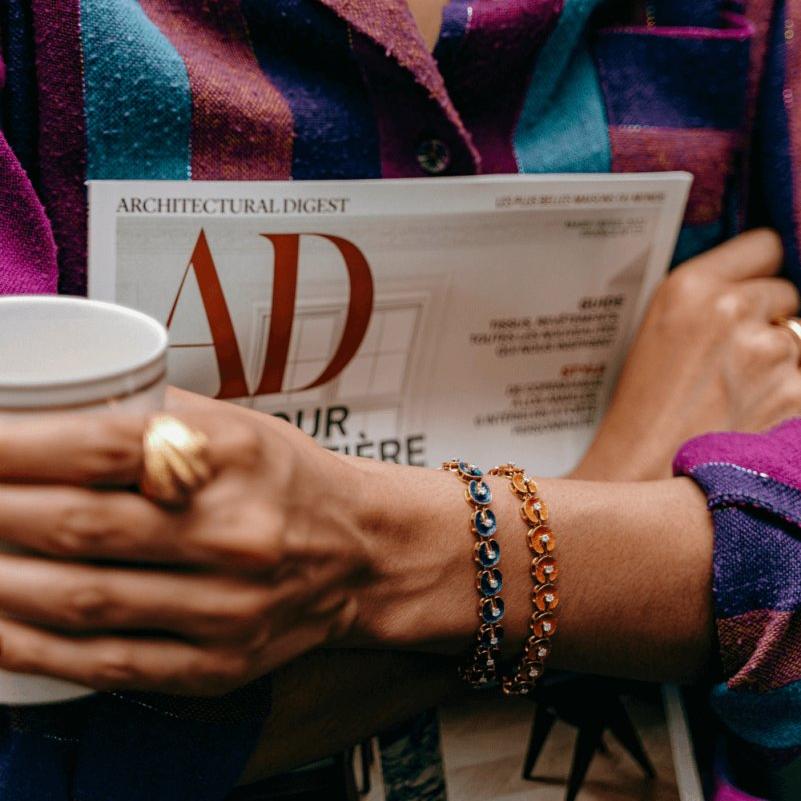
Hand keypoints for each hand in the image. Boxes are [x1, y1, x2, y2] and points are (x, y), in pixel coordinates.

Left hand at [0, 391, 369, 694]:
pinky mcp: (219, 664)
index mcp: (235, 458)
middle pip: (81, 526)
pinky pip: (109, 662)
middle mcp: (235, 533)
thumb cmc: (289, 481)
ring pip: (83, 600)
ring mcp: (228, 607)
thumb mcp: (238, 426)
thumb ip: (151, 414)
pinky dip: (33, 649)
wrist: (360, 551)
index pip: (104, 445)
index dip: (14, 445)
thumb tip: (49, 405)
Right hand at [573, 229, 800, 480]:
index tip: (750, 293)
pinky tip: (754, 416)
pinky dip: (788, 396)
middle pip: (786, 293)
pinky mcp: (796, 393)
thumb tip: (758, 290)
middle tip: (733, 358)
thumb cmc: (640, 409)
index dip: (759, 273)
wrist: (642, 477)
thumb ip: (709, 300)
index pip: (765, 244)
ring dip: (781, 361)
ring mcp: (770, 351)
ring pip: (798, 339)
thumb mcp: (657, 332)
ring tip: (738, 395)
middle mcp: (734, 308)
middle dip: (769, 319)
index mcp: (690, 286)